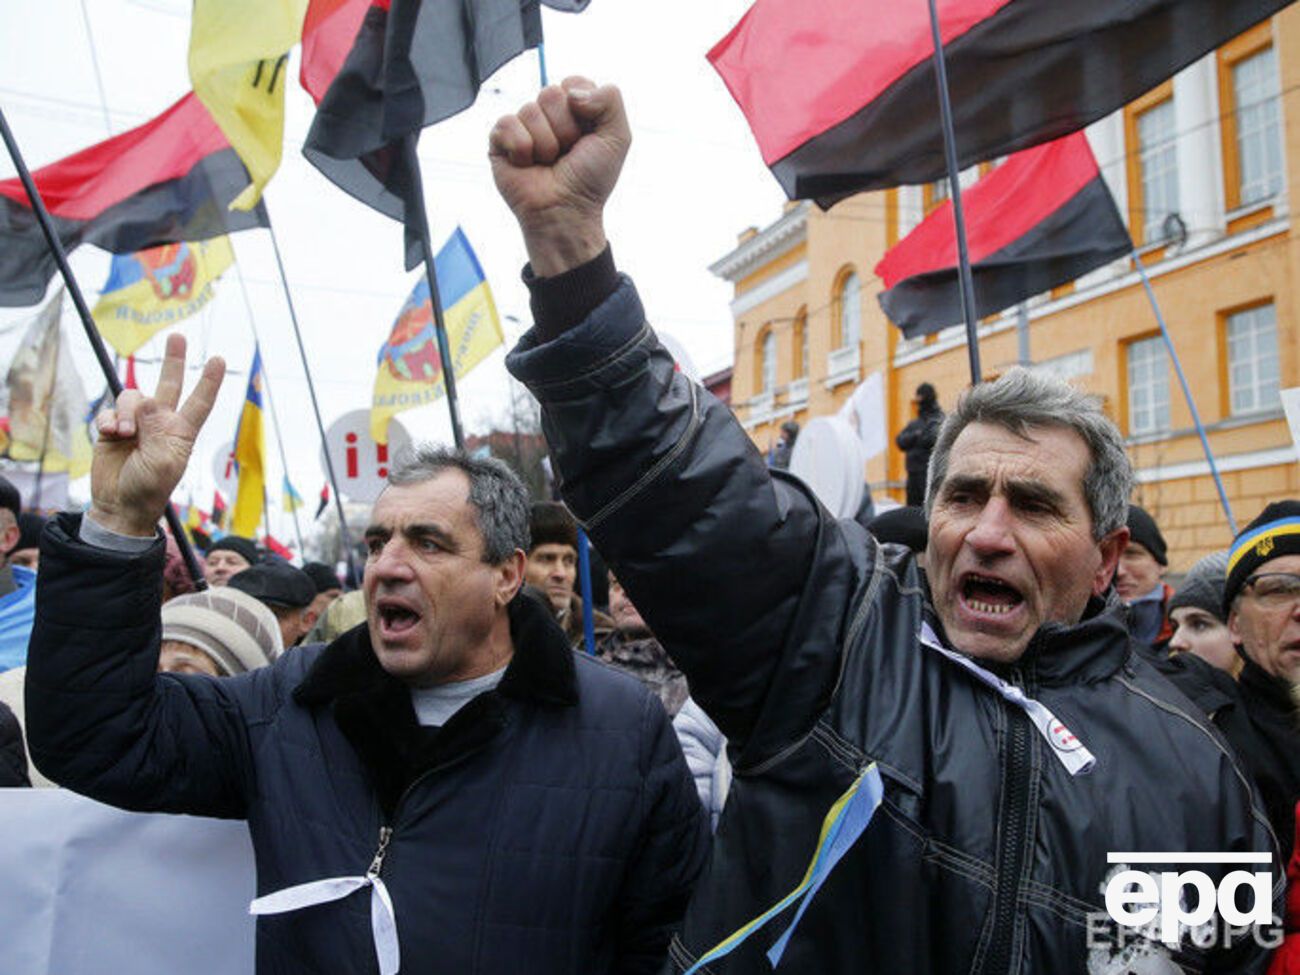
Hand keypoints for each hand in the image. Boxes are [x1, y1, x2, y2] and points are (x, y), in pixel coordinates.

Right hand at [90, 333, 224, 536]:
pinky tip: (111, 435)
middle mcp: (161, 423)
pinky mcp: (113, 428)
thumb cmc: (149, 489)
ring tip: (124, 434)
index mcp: (182, 432)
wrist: (120, 504)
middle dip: (174, 360)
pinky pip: (110, 411)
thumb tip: (147, 401)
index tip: (219, 359)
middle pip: (170, 384)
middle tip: (178, 336)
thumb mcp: (163, 462)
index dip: (209, 381)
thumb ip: (157, 429)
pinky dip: (109, 420)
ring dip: (126, 412)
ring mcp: (137, 424)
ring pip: (133, 397)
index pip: (200, 402)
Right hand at [489, 77, 630, 276]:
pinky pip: (507, 124)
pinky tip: (527, 165)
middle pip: (550, 93)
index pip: (573, 83)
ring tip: (548, 163)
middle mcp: (548, 114)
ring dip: (545, 145)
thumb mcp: (618, 137)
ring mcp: (523, 126)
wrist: (565, 212)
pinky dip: (522, 149)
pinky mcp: (500, 140)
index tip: (586, 137)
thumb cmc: (590, 180)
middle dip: (564, 130)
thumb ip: (610, 99)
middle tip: (566, 154)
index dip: (583, 110)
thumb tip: (571, 93)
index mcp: (575, 108)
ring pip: (530, 110)